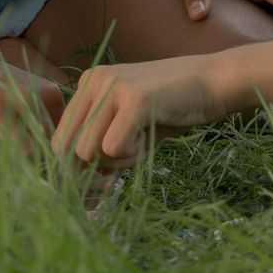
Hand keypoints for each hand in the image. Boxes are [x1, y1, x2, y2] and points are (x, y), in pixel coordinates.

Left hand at [51, 56, 225, 168]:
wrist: (213, 83)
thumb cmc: (171, 109)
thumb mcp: (128, 127)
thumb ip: (101, 149)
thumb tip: (77, 192)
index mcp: (88, 83)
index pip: (59, 138)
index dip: (75, 169)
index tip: (99, 183)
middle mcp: (94, 80)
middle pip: (69, 149)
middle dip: (95, 169)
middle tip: (124, 165)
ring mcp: (113, 87)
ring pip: (88, 151)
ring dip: (116, 162)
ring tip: (141, 144)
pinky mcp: (135, 99)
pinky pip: (113, 148)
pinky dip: (132, 155)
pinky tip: (149, 138)